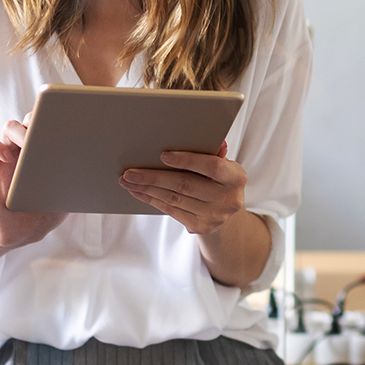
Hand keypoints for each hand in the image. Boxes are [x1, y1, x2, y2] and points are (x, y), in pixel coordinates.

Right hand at [0, 117, 67, 250]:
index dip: (56, 117)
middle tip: (45, 132)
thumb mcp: (67, 197)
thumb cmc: (47, 212)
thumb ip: (76, 182)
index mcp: (46, 152)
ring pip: (9, 127)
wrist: (22, 232)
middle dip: (38, 119)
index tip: (65, 122)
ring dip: (18, 130)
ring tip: (27, 144)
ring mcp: (8, 157)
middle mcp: (27, 150)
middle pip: (30, 119)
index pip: (49, 124)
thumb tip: (96, 172)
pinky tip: (7, 158)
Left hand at [119, 141, 245, 234]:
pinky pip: (171, 210)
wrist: (226, 211)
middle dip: (154, 177)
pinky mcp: (200, 227)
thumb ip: (212, 152)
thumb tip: (203, 137)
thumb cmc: (219, 178)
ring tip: (128, 180)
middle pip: (186, 185)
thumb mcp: (223, 164)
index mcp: (236, 178)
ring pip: (174, 199)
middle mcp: (228, 199)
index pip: (212, 166)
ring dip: (147, 189)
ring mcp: (214, 216)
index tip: (163, 155)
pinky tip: (138, 191)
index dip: (188, 160)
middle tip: (130, 172)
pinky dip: (152, 199)